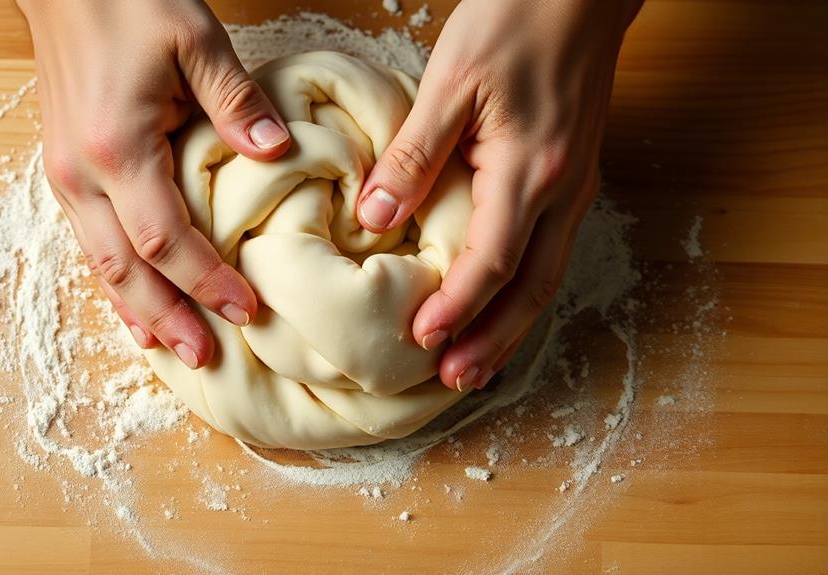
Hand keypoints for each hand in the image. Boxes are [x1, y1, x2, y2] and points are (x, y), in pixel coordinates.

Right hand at [18, 0, 290, 368]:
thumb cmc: (126, 1)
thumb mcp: (194, 39)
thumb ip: (237, 102)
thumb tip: (277, 153)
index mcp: (118, 148)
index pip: (167, 240)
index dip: (207, 281)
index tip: (247, 309)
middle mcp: (81, 174)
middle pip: (125, 270)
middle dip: (168, 318)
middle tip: (205, 359)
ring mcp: (65, 175)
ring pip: (99, 264)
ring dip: (135, 309)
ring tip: (168, 348)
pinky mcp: (64, 168)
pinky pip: (89, 241)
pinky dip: (114, 279)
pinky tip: (133, 302)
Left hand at [356, 0, 641, 390]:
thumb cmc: (516, 20)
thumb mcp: (452, 79)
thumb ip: (415, 153)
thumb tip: (377, 217)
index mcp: (532, 170)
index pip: (492, 260)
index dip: (457, 305)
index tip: (420, 338)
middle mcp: (564, 190)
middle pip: (530, 288)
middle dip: (492, 340)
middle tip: (456, 380)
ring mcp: (575, 188)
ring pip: (547, 276)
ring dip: (512, 327)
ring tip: (476, 365)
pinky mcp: (573, 178)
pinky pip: (550, 251)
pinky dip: (524, 291)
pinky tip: (501, 305)